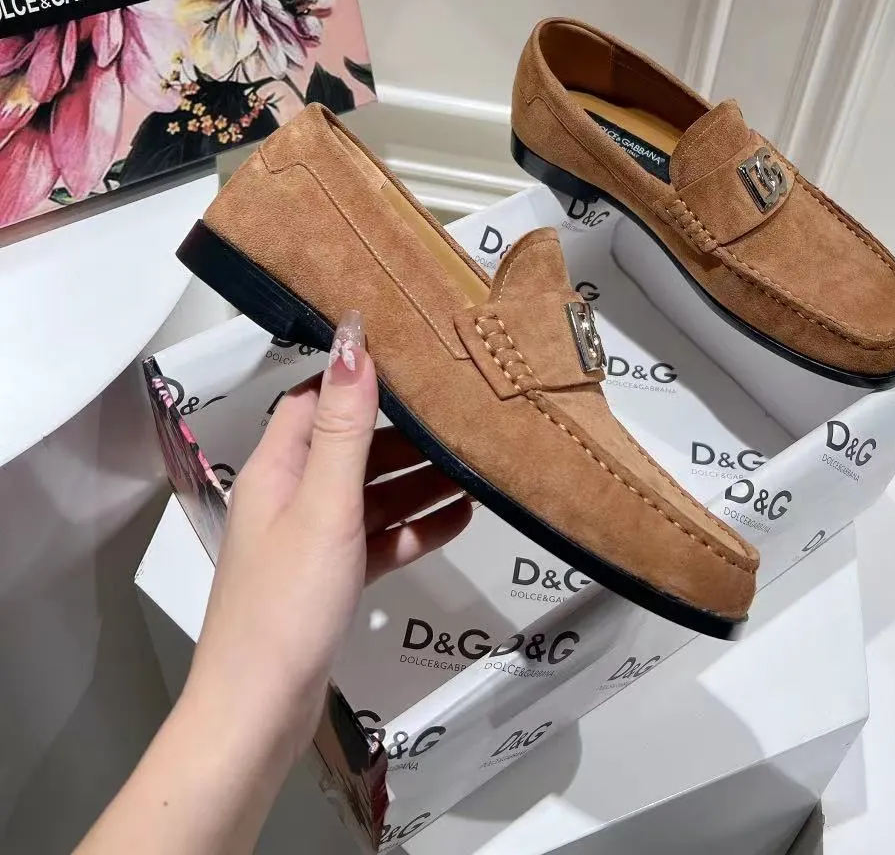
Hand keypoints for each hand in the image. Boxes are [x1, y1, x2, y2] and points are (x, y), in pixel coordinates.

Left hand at [186, 309, 472, 778]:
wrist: (259, 714)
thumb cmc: (286, 604)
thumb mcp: (324, 505)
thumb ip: (345, 426)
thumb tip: (354, 339)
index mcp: (276, 469)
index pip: (316, 399)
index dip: (360, 376)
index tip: (416, 356)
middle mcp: (289, 497)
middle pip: (351, 445)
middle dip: (405, 430)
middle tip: (463, 412)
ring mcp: (310, 541)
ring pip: (371, 493)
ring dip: (418, 479)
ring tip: (475, 462)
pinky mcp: (330, 580)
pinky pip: (379, 538)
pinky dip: (415, 526)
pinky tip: (460, 517)